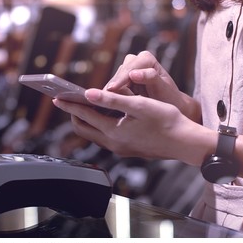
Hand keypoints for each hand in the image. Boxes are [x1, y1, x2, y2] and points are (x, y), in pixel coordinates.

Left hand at [53, 89, 212, 164]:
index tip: (57, 97)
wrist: (185, 143)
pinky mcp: (127, 149)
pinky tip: (104, 115)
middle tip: (68, 100)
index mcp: (114, 132)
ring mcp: (120, 148)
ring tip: (82, 104)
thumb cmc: (167, 121)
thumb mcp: (139, 105)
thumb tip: (89, 93)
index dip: (69, 104)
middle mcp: (113, 143)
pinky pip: (104, 137)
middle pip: (83, 128)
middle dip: (73, 114)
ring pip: (93, 134)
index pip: (84, 116)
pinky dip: (98, 125)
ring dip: (86, 119)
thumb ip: (113, 99)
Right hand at [106, 51, 200, 121]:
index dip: (120, 79)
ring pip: (113, 81)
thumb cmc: (169, 97)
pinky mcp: (121, 81)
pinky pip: (112, 88)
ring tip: (102, 104)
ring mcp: (127, 70)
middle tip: (102, 99)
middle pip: (119, 74)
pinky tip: (105, 105)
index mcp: (146, 59)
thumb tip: (134, 74)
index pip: (129, 69)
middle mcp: (135, 61)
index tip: (113, 89)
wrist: (170, 106)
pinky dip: (109, 96)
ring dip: (109, 93)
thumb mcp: (163, 88)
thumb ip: (151, 78)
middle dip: (112, 87)